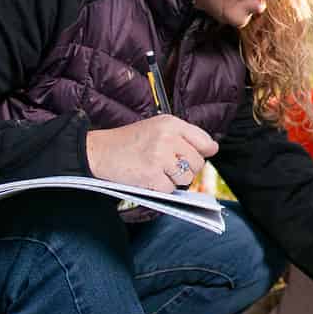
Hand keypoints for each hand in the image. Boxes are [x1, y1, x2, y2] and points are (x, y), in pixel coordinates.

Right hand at [86, 115, 218, 191]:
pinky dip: (160, 189)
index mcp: (171, 123)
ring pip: (186, 178)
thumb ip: (184, 136)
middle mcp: (168, 138)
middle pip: (197, 163)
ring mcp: (160, 157)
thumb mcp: (156, 128)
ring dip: (174, 180)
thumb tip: (213, 149)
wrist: (99, 151)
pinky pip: (170, 189)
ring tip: (157, 171)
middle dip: (186, 169)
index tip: (196, 156)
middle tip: (168, 166)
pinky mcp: (151, 175)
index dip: (204, 152)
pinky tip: (148, 178)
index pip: (204, 141)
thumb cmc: (129, 141)